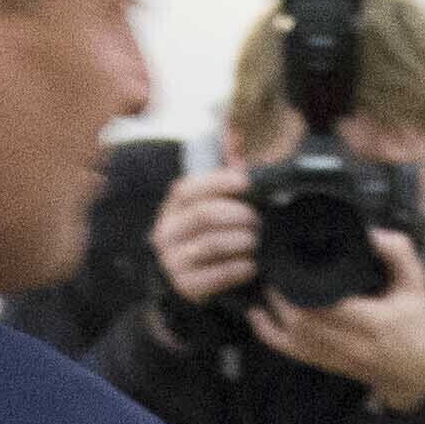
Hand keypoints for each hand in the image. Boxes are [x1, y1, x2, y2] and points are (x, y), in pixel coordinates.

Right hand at [151, 159, 257, 306]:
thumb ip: (225, 171)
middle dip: (238, 216)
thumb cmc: (211, 232)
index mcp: (172, 207)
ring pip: (211, 245)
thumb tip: (235, 138)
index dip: (219, 182)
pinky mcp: (186, 286)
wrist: (193, 279)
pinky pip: (216, 276)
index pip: (188, 188)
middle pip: (204, 215)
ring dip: (241, 241)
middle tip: (257, 220)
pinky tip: (252, 265)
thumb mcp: (213, 201)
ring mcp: (173, 260)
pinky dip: (240, 268)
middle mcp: (167, 232)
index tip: (247, 183)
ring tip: (255, 241)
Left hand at [249, 228, 424, 411]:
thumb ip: (399, 255)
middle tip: (275, 260)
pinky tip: (257, 313)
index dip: (303, 278)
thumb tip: (371, 233)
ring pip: (289, 330)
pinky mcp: (322, 362)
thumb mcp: (418, 286)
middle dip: (282, 287)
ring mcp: (331, 355)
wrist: (419, 376)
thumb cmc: (419, 329)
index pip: (327, 300)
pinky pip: (286, 349)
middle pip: (300, 314)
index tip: (294, 253)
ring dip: (273, 303)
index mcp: (372, 321)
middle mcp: (347, 341)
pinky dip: (267, 331)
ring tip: (269, 277)